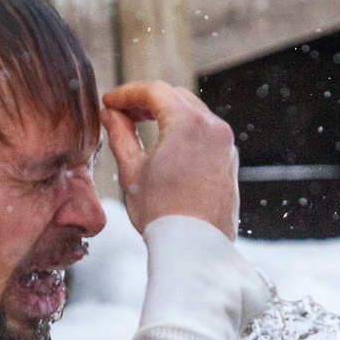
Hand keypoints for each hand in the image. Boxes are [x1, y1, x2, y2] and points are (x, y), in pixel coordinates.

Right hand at [102, 81, 238, 236]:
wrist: (195, 247)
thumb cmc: (163, 214)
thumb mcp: (132, 171)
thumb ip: (120, 135)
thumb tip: (111, 115)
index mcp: (188, 124)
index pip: (153, 91)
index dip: (127, 93)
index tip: (110, 102)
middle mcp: (213, 128)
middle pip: (175, 97)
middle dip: (146, 101)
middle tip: (121, 112)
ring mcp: (225, 144)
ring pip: (193, 113)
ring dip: (166, 114)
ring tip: (140, 126)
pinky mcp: (229, 161)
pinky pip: (205, 133)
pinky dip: (184, 130)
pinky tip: (165, 145)